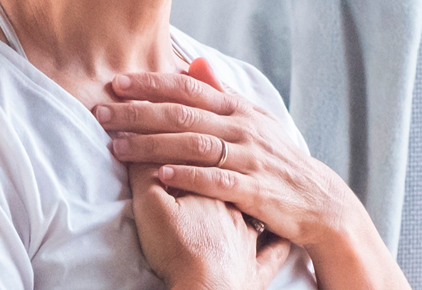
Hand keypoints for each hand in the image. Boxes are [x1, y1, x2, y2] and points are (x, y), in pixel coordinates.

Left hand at [97, 59, 357, 250]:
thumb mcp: (254, 120)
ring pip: (193, 146)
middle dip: (138, 113)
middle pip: (182, 115)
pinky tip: (161, 176)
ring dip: (151, 145)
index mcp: (237, 108)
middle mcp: (242, 128)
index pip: (188, 88)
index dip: (151, 84)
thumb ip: (222, 93)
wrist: (319, 199)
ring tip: (116, 147)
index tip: (117, 83)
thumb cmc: (277, 158)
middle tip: (101, 113)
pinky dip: (188, 177)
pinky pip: (216, 181)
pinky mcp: (254, 189)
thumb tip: (195, 62)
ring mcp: (249, 158)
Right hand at [127, 161, 290, 289]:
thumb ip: (145, 175)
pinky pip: (273, 252)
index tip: (184, 151)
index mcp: (212, 189)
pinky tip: (280, 238)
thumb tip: (141, 146)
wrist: (207, 288)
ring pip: (254, 213)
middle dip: (222, 175)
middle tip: (214, 169)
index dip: (189, 152)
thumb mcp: (151, 206)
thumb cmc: (178, 249)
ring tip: (243, 197)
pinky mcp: (256, 270)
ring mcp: (249, 240)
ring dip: (249, 202)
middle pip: (228, 185)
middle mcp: (236, 209)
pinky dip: (276, 244)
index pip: (201, 161)